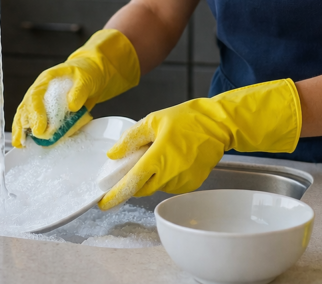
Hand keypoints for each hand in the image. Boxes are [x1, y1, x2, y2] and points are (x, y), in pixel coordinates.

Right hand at [11, 29, 139, 147]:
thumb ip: (79, 91)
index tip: (39, 128)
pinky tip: (25, 143)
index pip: (36, 95)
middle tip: (26, 140)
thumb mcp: (87, 79)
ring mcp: (43, 101)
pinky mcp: (48, 111)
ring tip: (19, 143)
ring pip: (26, 114)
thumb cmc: (88, 72)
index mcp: (47, 80)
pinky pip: (36, 121)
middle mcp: (41, 91)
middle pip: (26, 107)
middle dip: (25, 124)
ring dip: (22, 129)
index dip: (35, 113)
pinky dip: (30, 131)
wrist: (94, 74)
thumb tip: (72, 105)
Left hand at [98, 79, 301, 209]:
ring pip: (156, 187)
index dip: (115, 195)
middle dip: (134, 181)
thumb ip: (131, 139)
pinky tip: (173, 159)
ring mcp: (182, 182)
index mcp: (158, 158)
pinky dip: (166, 176)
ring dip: (151, 176)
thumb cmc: (187, 119)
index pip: (132, 182)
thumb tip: (113, 154)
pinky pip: (170, 185)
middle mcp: (170, 175)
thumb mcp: (154, 121)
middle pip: (142, 188)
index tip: (103, 203)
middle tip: (134, 164)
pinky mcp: (192, 184)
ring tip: (160, 153)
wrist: (218, 125)